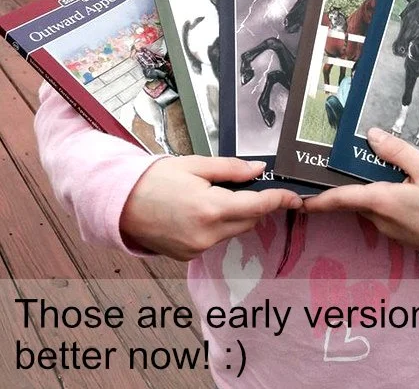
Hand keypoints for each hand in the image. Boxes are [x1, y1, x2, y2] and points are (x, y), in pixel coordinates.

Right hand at [120, 156, 302, 260]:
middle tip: (246, 185)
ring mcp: (197, 249)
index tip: (295, 197)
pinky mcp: (188, 256)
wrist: (119, 203)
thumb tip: (259, 170)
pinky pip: (215, 240)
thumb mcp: (195, 165)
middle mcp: (207, 234)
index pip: (258, 206)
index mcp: (211, 208)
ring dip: (235, 215)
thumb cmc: (155, 179)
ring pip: (233, 231)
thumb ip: (231, 169)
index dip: (279, 200)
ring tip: (212, 195)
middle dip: (254, 204)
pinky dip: (217, 226)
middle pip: (248, 221)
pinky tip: (199, 211)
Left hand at [304, 128, 418, 271]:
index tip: (298, 199)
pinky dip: (380, 200)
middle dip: (342, 187)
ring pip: (369, 207)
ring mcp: (391, 231)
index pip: (340, 199)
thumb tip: (371, 136)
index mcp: (381, 202)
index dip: (317, 198)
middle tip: (333, 166)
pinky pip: (383, 214)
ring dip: (365, 192)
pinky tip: (395, 186)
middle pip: (353, 201)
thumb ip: (397, 151)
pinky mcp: (403, 236)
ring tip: (369, 167)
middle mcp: (380, 220)